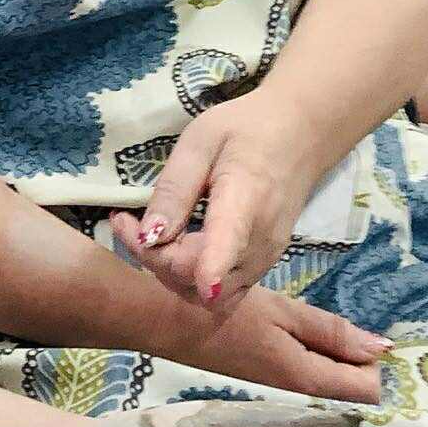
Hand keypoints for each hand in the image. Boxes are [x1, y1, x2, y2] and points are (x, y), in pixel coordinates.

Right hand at [110, 226, 385, 401]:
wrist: (165, 321)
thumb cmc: (225, 312)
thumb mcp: (283, 313)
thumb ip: (332, 332)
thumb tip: (384, 351)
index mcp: (306, 376)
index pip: (366, 389)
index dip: (384, 367)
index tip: (394, 340)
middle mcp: (295, 388)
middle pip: (348, 384)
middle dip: (366, 360)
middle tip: (376, 326)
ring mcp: (276, 380)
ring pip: (326, 374)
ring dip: (341, 354)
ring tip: (350, 326)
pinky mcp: (261, 369)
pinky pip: (305, 367)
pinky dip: (317, 351)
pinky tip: (313, 330)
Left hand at [114, 88, 323, 311]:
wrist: (301, 135)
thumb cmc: (247, 129)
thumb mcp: (200, 142)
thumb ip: (175, 190)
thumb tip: (147, 236)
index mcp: (246, 200)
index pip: (226, 244)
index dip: (201, 268)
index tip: (167, 263)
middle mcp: (260, 241)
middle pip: (199, 280)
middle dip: (154, 259)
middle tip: (126, 222)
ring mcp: (265, 260)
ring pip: (209, 297)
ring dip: (170, 274)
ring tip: (148, 236)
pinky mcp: (263, 267)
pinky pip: (223, 293)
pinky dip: (190, 280)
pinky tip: (174, 248)